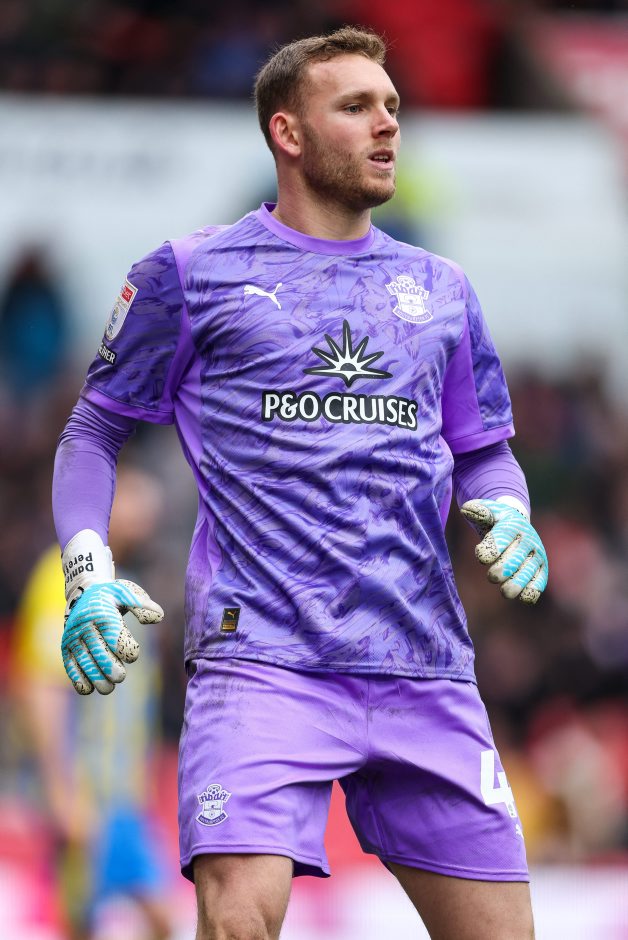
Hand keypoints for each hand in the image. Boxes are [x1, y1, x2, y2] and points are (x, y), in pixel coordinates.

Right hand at [62, 579, 162, 694]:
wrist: (83, 593)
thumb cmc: (110, 596)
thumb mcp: (127, 593)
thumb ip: (142, 605)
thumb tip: (158, 617)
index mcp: (102, 613)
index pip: (115, 637)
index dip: (127, 651)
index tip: (132, 656)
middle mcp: (85, 626)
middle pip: (99, 653)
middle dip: (111, 669)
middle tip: (120, 676)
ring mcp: (73, 638)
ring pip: (84, 663)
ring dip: (96, 679)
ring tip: (108, 687)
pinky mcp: (66, 647)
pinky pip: (70, 666)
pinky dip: (78, 680)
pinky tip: (90, 688)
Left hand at [460, 499, 547, 603]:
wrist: (518, 525)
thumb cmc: (497, 521)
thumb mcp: (489, 512)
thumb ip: (478, 511)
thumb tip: (466, 509)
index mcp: (513, 526)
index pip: (503, 537)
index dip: (493, 547)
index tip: (481, 558)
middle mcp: (528, 540)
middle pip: (516, 556)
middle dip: (505, 567)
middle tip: (492, 577)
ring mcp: (537, 555)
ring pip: (529, 570)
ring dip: (518, 582)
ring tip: (506, 593)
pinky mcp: (541, 569)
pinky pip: (540, 580)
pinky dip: (533, 589)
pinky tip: (524, 598)